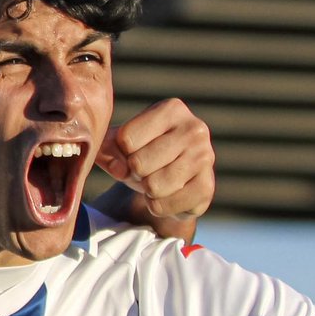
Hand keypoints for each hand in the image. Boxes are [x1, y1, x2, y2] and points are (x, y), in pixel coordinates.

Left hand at [95, 99, 214, 222]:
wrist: (177, 180)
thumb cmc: (146, 154)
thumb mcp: (121, 143)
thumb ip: (107, 149)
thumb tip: (119, 169)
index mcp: (172, 109)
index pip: (126, 139)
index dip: (122, 153)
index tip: (136, 152)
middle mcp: (194, 129)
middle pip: (139, 163)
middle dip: (135, 173)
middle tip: (147, 170)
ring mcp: (205, 159)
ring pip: (152, 186)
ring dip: (146, 191)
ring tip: (156, 182)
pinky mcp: (207, 188)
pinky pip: (163, 206)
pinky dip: (157, 207)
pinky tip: (167, 196)